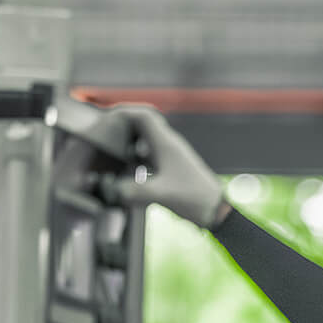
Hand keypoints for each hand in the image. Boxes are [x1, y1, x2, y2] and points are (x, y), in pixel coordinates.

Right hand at [100, 105, 225, 227]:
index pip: (143, 115)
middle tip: (106, 135)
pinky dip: (137, 161)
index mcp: (166, 144)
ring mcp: (171, 158)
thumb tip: (114, 190)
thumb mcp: (162, 194)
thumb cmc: (195, 199)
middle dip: (123, 128)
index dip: (124, 111)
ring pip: (145, 143)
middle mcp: (169, 146)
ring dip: (129, 145)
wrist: (216, 212)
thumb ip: (135, 191)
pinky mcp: (172, 170)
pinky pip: (150, 159)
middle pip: (142, 126)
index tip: (107, 117)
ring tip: (113, 154)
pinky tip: (129, 175)